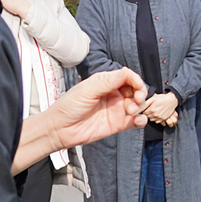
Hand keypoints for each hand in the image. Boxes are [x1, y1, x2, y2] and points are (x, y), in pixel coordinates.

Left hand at [13, 67, 147, 171]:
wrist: (59, 129)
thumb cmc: (68, 107)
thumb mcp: (87, 90)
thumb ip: (108, 81)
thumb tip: (127, 72)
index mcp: (105, 82)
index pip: (127, 77)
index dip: (135, 80)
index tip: (138, 86)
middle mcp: (112, 94)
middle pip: (135, 90)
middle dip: (140, 93)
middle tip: (136, 99)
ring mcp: (115, 109)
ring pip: (136, 104)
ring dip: (139, 106)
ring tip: (131, 111)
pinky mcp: (117, 124)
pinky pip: (134, 121)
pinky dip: (140, 120)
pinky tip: (138, 120)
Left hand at [141, 92, 178, 124]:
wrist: (172, 100)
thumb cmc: (162, 98)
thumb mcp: (153, 98)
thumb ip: (145, 103)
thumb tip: (139, 107)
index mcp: (151, 109)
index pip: (143, 113)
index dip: (144, 110)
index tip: (146, 108)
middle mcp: (155, 115)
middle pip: (147, 117)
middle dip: (147, 113)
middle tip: (150, 109)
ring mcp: (159, 117)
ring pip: (151, 119)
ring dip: (151, 116)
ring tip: (154, 111)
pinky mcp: (163, 119)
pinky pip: (157, 121)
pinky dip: (156, 119)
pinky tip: (157, 114)